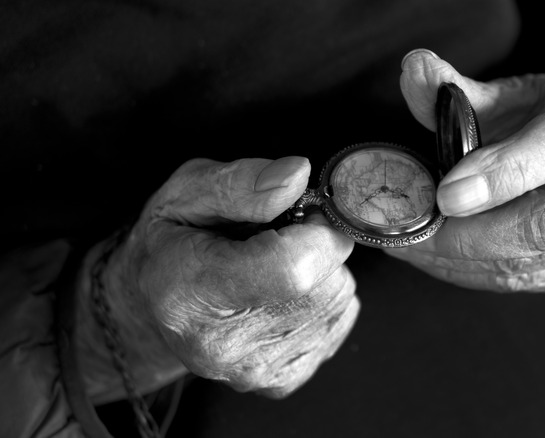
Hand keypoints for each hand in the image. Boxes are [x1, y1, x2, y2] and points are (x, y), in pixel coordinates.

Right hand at [81, 156, 358, 399]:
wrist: (153, 305)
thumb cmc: (173, 241)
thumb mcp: (187, 191)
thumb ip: (242, 182)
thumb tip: (297, 175)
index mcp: (189, 291)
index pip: (292, 269)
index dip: (317, 232)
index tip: (303, 214)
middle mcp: (220, 344)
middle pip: (324, 285)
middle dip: (319, 247)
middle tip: (282, 237)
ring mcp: (253, 369)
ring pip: (337, 301)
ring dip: (322, 272)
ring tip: (274, 264)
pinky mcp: (281, 380)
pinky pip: (338, 323)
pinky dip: (323, 300)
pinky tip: (283, 293)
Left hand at [385, 49, 544, 292]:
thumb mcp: (512, 92)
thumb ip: (458, 88)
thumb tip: (413, 68)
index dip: (506, 172)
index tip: (447, 192)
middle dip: (467, 235)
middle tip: (409, 230)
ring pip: (530, 263)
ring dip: (459, 260)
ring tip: (408, 245)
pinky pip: (525, 282)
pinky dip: (472, 273)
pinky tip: (437, 257)